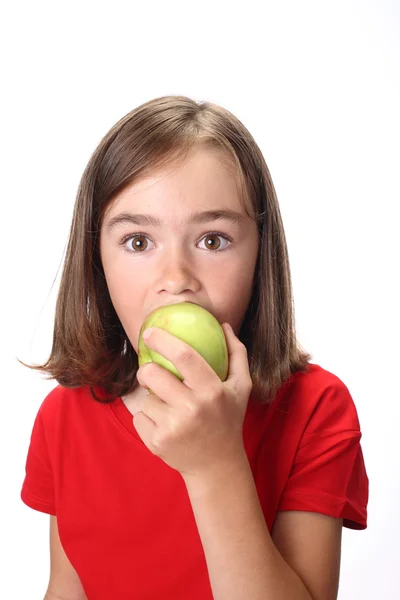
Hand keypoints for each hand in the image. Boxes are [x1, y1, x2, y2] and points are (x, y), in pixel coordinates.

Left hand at [134, 323, 252, 478]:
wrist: (217, 466)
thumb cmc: (228, 419)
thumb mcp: (241, 388)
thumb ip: (237, 354)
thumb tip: (224, 325)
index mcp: (212, 391)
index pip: (184, 356)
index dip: (164, 340)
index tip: (150, 333)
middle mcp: (192, 408)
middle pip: (152, 374)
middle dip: (146, 370)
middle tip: (152, 373)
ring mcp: (173, 427)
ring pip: (146, 397)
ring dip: (153, 398)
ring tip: (170, 408)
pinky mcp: (157, 442)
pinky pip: (139, 416)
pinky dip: (147, 418)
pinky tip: (165, 425)